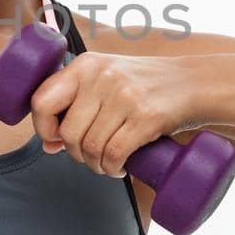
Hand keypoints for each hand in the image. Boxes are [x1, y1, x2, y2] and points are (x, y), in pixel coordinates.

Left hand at [29, 53, 200, 177]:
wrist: (193, 83)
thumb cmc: (143, 86)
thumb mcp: (106, 80)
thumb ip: (75, 104)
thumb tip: (48, 146)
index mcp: (85, 65)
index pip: (41, 100)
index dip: (43, 128)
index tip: (55, 139)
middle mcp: (101, 77)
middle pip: (68, 132)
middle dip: (76, 154)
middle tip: (91, 156)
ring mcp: (124, 96)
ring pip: (91, 147)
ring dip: (95, 166)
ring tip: (107, 163)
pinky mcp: (146, 117)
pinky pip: (114, 154)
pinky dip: (112, 168)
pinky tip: (119, 167)